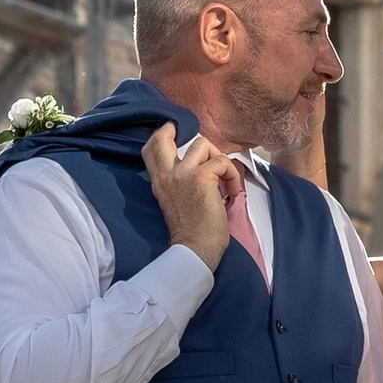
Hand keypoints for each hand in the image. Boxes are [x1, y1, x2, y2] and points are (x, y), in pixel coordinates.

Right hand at [144, 125, 232, 270]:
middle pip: (162, 137)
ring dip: (218, 158)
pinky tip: (232, 192)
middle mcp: (166, 175)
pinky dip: (232, 175)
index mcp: (159, 182)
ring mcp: (182, 174)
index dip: (162, 135)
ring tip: (224, 179)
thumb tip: (197, 167)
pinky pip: (222, 162)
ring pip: (202, 144)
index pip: (150, 148)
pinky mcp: (200, 177)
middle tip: (196, 142)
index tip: (176, 136)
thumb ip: (177, 182)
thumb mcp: (174, 202)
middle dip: (180, 131)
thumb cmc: (191, 232)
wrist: (195, 250)